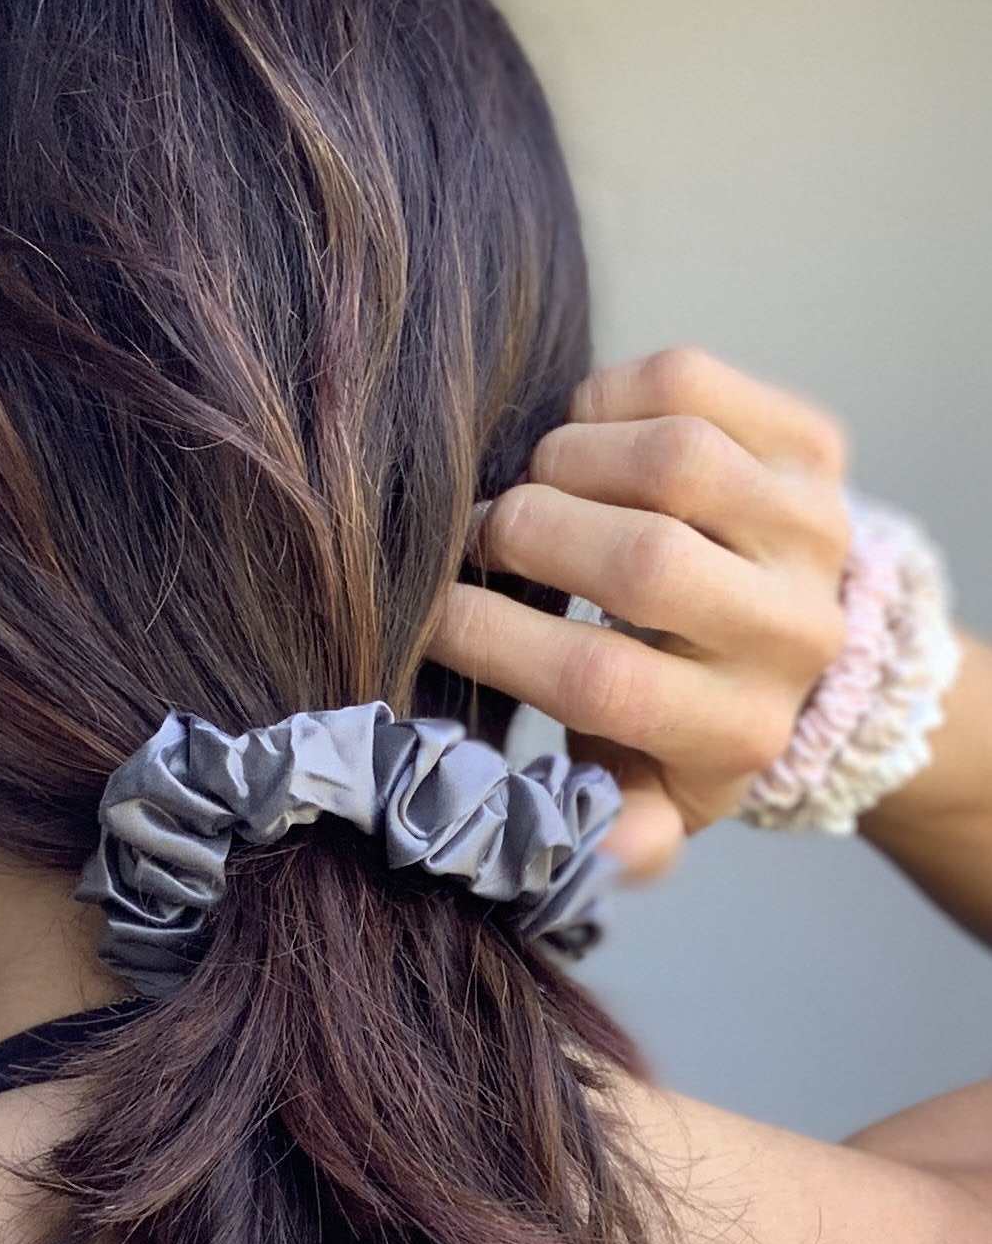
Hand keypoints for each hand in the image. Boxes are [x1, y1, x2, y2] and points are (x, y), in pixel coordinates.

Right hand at [427, 348, 852, 880]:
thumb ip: (614, 827)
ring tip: (533, 486)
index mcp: (734, 729)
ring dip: (564, 459)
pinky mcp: (813, 448)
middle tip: (479, 538)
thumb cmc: (689, 718)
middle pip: (640, 563)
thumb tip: (584, 856)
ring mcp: (812, 528)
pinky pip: (689, 386)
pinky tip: (583, 434)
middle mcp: (791, 631)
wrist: (813, 644)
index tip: (430, 614)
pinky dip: (606, 395)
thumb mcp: (655, 794)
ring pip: (669, 459)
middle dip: (522, 535)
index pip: (597, 679)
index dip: (489, 636)